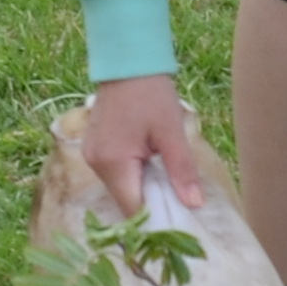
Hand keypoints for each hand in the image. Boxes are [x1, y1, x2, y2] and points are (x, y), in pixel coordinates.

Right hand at [75, 75, 210, 208]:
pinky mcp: (95, 149)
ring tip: (167, 182)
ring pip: (121, 188)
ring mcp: (92, 156)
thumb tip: (194, 205)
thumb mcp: (171, 132)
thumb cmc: (151, 93)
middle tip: (179, 203)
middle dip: (152, 205)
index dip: (155, 220)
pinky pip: (115, 173)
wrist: (127, 62)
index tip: (178, 224)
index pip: (133, 209)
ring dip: (143, 189)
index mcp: (113, 163)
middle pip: (126, 200)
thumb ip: (181, 171)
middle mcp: (96, 164)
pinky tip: (151, 167)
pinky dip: (133, 176)